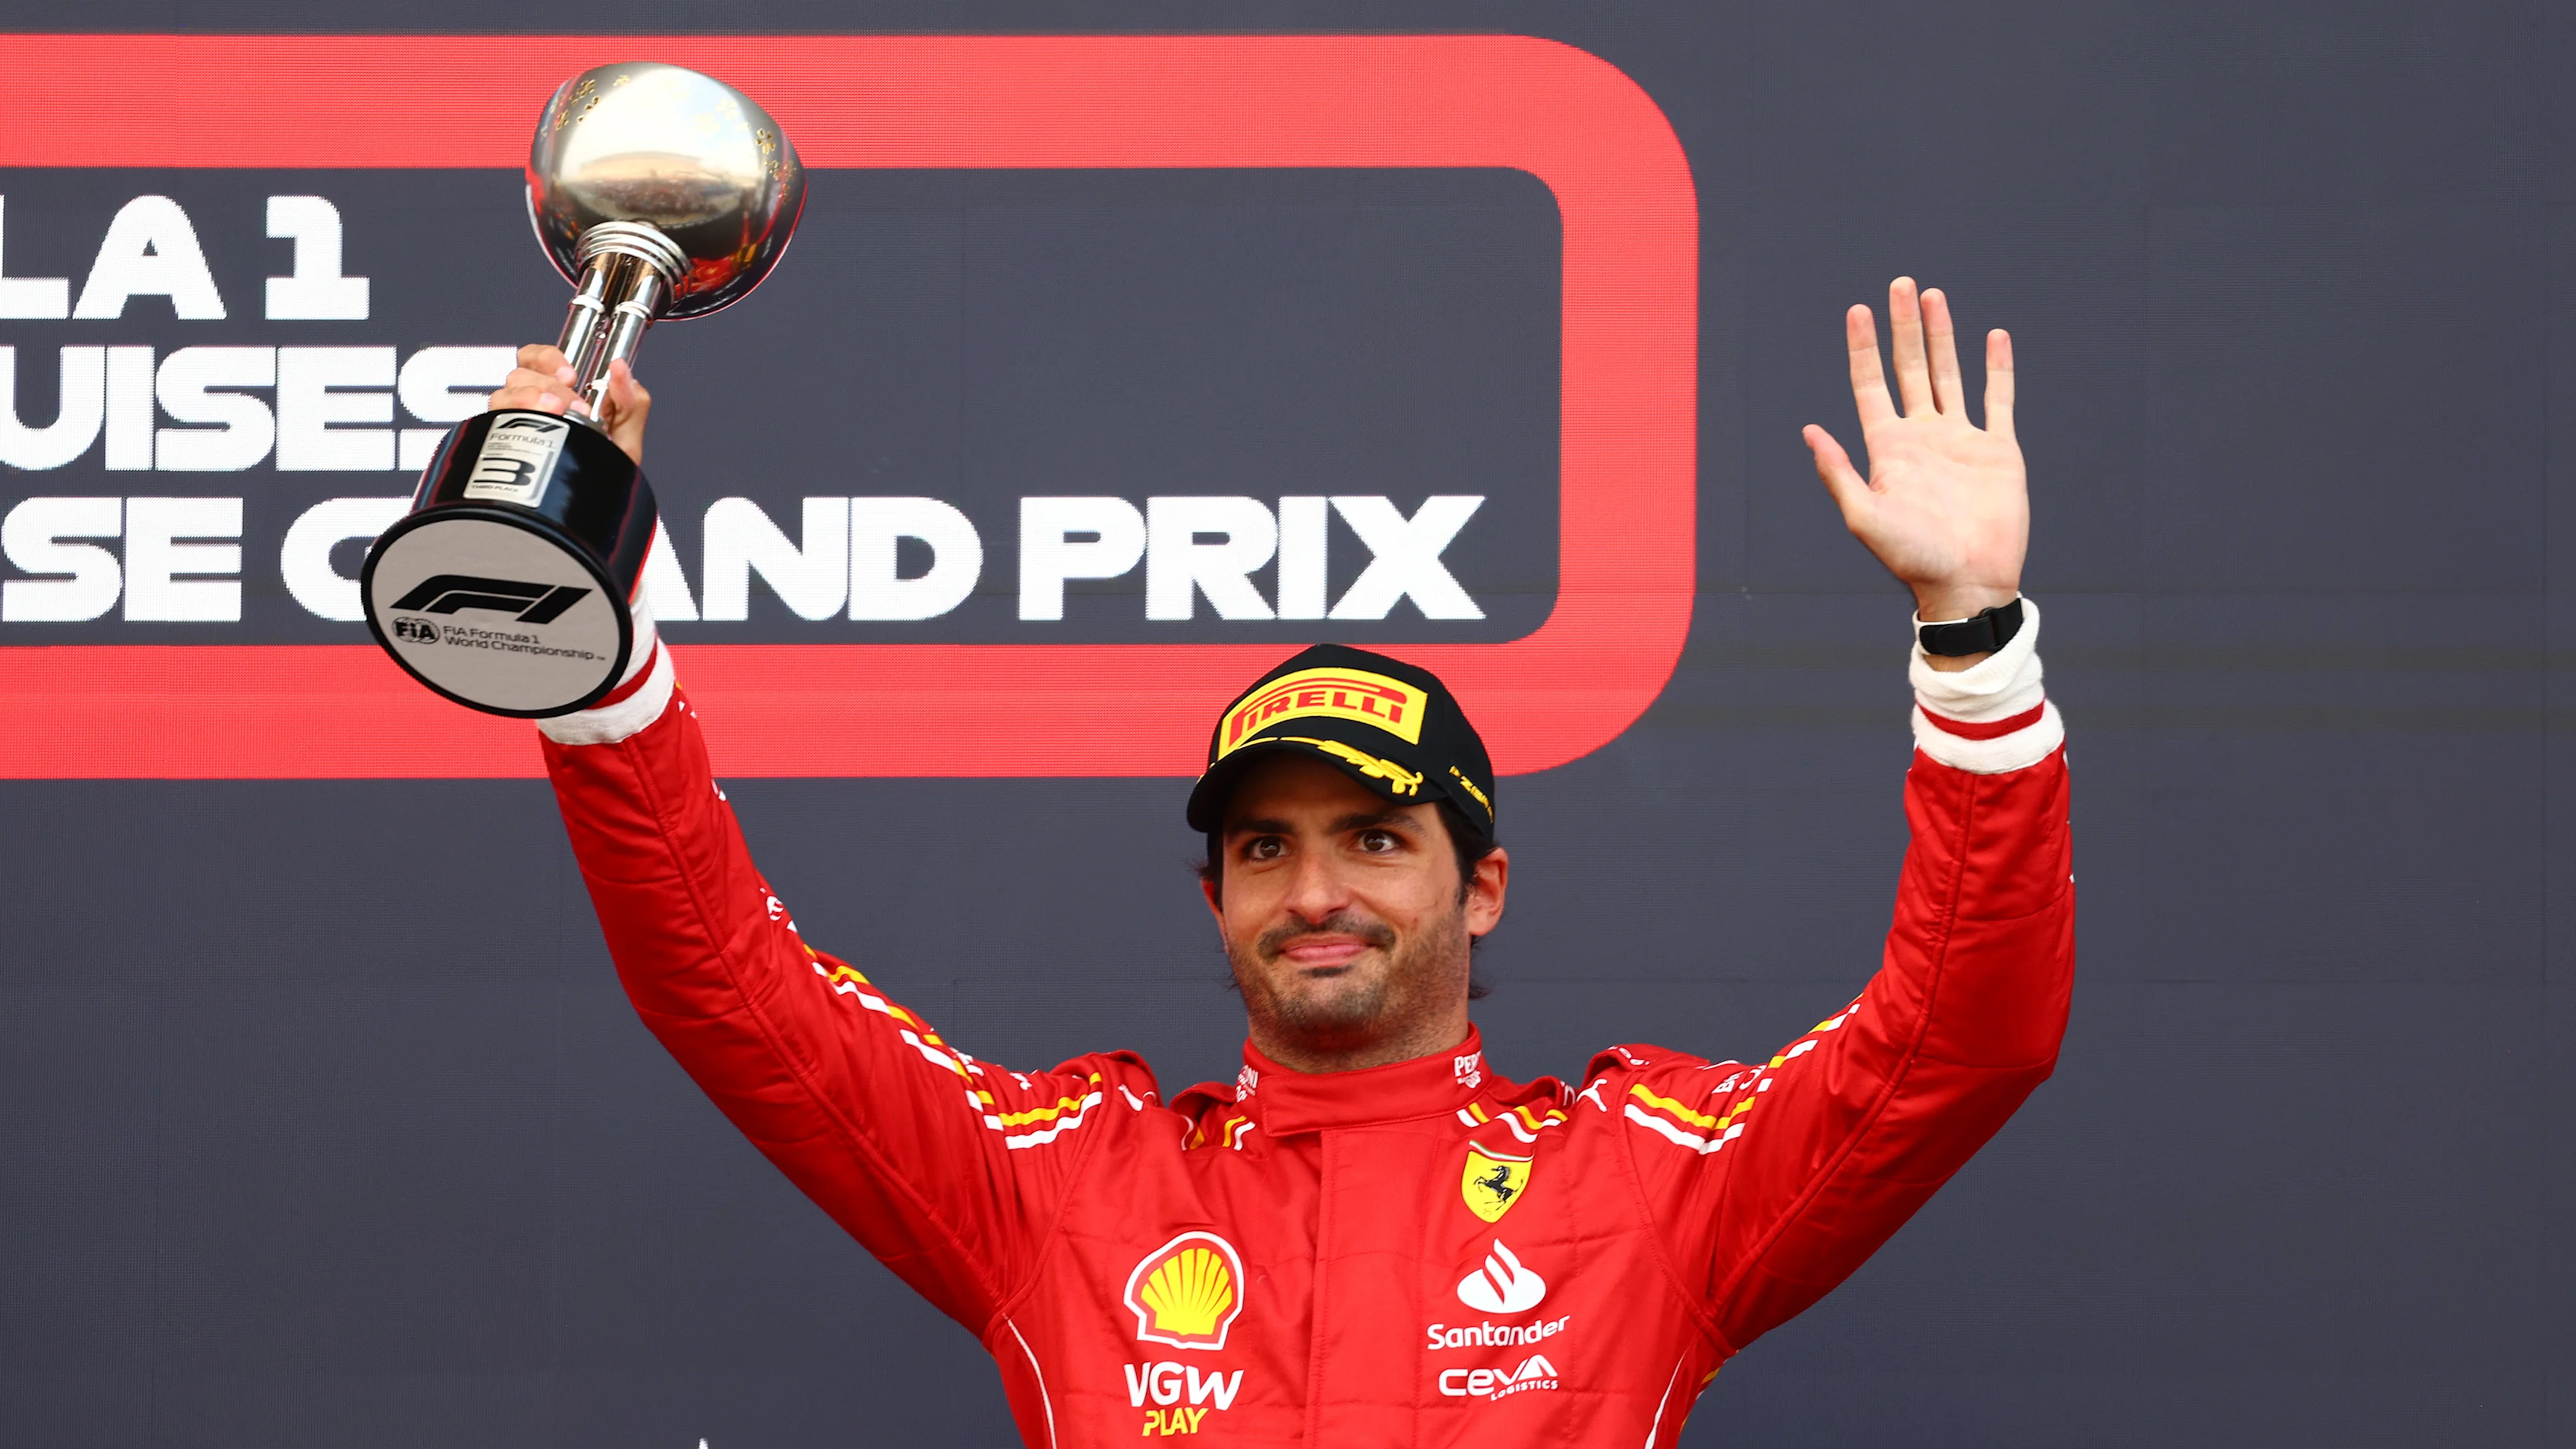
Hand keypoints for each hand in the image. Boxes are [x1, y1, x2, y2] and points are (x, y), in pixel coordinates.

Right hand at [485, 345, 652, 465]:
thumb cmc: (602, 477)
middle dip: (549, 385)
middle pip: (520, 373)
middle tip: (574, 407)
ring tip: (554, 414)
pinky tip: (527, 429)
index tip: (570, 374)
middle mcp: (531, 406)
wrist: (589, 514)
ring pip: (503, 393)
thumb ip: (630, 402)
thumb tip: (621, 369)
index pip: (536, 358)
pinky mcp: (497, 444)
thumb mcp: (626, 438)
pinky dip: (508, 418)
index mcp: (558, 395)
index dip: (549, 358)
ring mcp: (512, 425)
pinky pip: (490, 421)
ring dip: (529, 399)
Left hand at [1803, 278, 2025, 643]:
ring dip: (1942, 335)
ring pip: (1949, 374)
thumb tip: (1808, 430)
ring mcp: (1961, 441)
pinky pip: (1998, 399)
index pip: (1870, 385)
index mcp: (1888, 449)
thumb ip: (1838, 473)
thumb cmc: (1911, 558)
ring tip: (1933, 296)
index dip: (1863, 347)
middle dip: (1903, 327)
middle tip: (1900, 283)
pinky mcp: (1998, 450)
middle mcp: (1922, 437)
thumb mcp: (1864, 517)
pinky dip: (1997, 367)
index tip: (1857, 309)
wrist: (1966, 584)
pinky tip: (1993, 336)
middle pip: (1910, 368)